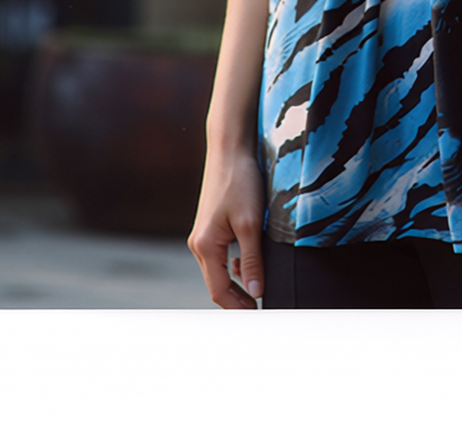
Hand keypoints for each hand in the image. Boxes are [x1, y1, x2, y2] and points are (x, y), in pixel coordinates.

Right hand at [187, 146, 266, 309]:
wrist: (231, 146)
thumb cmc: (240, 180)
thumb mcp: (251, 223)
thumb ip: (252, 260)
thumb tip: (256, 293)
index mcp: (205, 246)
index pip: (219, 292)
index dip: (239, 307)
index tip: (259, 315)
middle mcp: (199, 243)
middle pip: (217, 284)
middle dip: (239, 297)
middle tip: (262, 306)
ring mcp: (204, 234)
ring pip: (220, 270)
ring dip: (239, 280)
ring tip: (262, 285)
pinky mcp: (212, 225)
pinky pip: (222, 255)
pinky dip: (236, 264)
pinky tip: (252, 260)